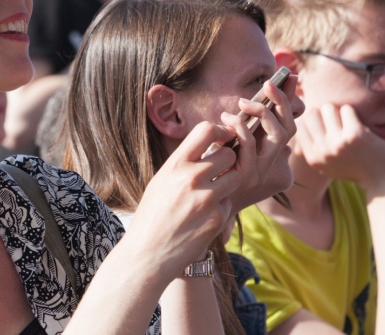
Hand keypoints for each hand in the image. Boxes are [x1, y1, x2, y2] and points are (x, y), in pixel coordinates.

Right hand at [125, 122, 240, 279]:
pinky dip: (221, 207)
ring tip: (211, 191)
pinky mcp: (217, 219)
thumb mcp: (161, 180)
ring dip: (229, 181)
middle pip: (229, 154)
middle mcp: (192, 178)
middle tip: (220, 168)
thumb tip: (210, 144)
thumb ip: (184, 163)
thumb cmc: (152, 215)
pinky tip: (203, 217)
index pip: (206, 130)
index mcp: (175, 165)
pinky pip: (230, 203)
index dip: (220, 131)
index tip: (221, 138)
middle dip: (229, 159)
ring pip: (236, 177)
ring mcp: (207, 199)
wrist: (147, 254)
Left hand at [221, 76, 299, 211]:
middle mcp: (274, 164)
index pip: (290, 124)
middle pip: (289, 127)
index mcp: (272, 156)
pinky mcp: (248, 176)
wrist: (200, 205)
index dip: (291, 101)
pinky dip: (241, 127)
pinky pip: (252, 144)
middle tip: (268, 83)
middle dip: (282, 101)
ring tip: (243, 103)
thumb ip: (241, 127)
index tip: (289, 77)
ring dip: (263, 112)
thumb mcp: (228, 144)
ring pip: (279, 135)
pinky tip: (227, 119)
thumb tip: (250, 101)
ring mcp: (263, 172)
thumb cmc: (211, 170)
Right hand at [294, 103, 384, 193]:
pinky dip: (352, 113)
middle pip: (312, 113)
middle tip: (337, 122)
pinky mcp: (355, 134)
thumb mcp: (326, 165)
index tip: (324, 124)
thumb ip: (311, 147)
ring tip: (347, 123)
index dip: (312, 120)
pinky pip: (346, 109)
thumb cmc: (354, 168)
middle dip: (324, 113)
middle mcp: (322, 150)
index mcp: (312, 158)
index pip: (300, 125)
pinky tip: (359, 125)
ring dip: (339, 111)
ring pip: (328, 108)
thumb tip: (299, 123)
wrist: (383, 180)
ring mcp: (338, 142)